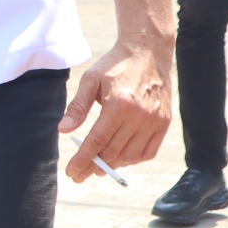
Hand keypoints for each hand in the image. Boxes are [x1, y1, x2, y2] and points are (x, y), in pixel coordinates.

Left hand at [59, 38, 171, 182]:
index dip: (83, 159)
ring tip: (98, 169)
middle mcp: (139, 116)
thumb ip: (78, 106)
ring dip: (113, 166)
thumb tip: (63, 129)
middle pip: (113, 151)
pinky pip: (148, 152)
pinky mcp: (164, 123)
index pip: (97, 141)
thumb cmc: (115, 65)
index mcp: (118, 104)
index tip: (72, 172)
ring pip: (131, 155)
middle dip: (94, 166)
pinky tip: (120, 160)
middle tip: (81, 175)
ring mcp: (154, 121)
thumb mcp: (91, 79)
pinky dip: (133, 160)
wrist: (148, 52)